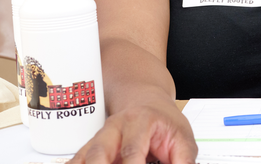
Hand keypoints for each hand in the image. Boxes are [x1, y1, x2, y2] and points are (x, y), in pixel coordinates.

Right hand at [71, 101, 196, 163]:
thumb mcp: (182, 138)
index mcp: (139, 122)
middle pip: (99, 152)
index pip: (131, 151)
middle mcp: (114, 128)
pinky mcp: (91, 149)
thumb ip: (183, 161)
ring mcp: (99, 138)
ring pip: (84, 157)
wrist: (145, 102)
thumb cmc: (163, 122)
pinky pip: (77, 160)